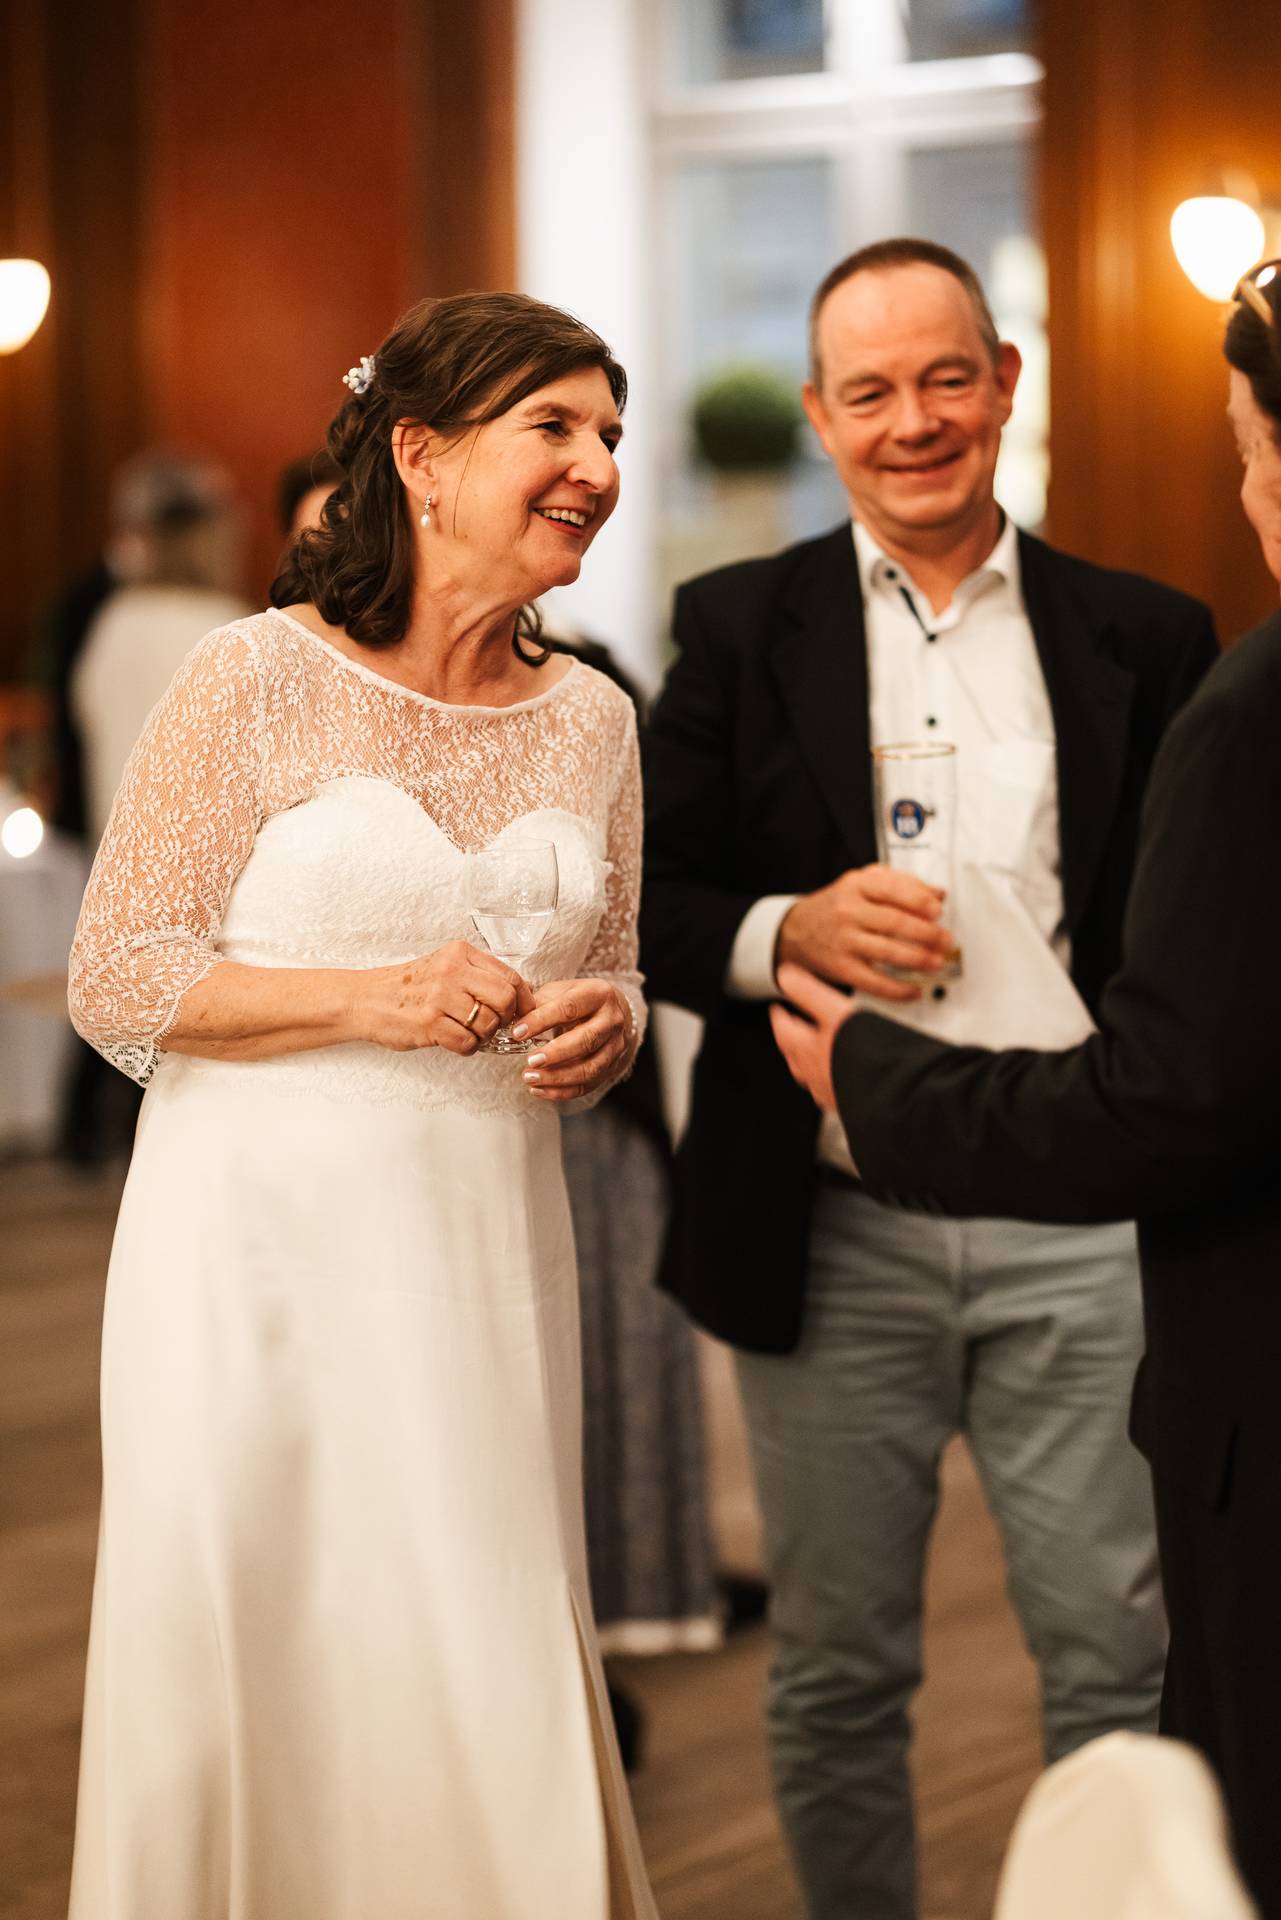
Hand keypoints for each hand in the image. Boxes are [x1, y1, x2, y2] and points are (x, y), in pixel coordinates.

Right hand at [359, 941, 533, 1054]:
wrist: (365, 1000)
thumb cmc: (408, 987)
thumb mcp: (443, 966)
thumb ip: (476, 975)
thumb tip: (517, 996)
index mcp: (459, 953)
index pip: (510, 976)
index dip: (524, 999)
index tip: (523, 1012)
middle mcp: (452, 970)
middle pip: (506, 999)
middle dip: (505, 1018)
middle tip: (493, 1025)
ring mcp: (440, 996)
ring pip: (488, 1023)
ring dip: (482, 1035)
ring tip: (465, 1031)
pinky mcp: (429, 1022)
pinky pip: (468, 1042)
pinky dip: (466, 1048)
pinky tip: (453, 1041)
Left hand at [514, 977, 631, 1103]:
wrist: (610, 1012)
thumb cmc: (577, 1001)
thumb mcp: (560, 992)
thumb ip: (538, 1003)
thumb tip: (511, 1019)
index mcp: (599, 994)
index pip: (569, 1008)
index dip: (541, 1021)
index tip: (517, 1032)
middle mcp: (613, 1020)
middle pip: (587, 1041)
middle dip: (556, 1054)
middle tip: (530, 1061)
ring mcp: (616, 1046)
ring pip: (590, 1068)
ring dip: (558, 1077)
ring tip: (530, 1078)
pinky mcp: (612, 1067)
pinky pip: (588, 1085)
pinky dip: (562, 1091)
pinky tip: (539, 1090)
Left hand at [769, 962, 861, 1112]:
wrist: (895, 1096)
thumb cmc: (865, 1057)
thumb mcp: (835, 1012)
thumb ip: (809, 992)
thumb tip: (786, 975)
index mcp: (808, 1051)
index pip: (784, 1031)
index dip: (779, 1017)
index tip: (777, 1010)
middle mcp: (816, 1076)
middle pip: (795, 1057)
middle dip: (793, 1041)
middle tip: (795, 1029)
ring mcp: (834, 1094)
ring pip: (814, 1077)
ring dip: (813, 1063)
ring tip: (820, 1054)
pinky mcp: (853, 1106)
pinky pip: (836, 1092)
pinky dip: (836, 1080)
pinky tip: (849, 1078)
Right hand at [777, 864, 952, 1001]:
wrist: (796, 930)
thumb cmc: (836, 906)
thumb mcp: (862, 883)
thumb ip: (901, 883)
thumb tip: (938, 894)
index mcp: (856, 885)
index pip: (893, 889)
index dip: (920, 901)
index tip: (938, 911)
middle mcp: (848, 912)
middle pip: (895, 922)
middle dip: (928, 934)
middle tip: (946, 940)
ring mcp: (845, 941)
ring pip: (888, 952)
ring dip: (919, 960)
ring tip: (936, 962)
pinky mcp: (843, 968)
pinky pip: (875, 983)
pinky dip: (899, 990)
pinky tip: (914, 991)